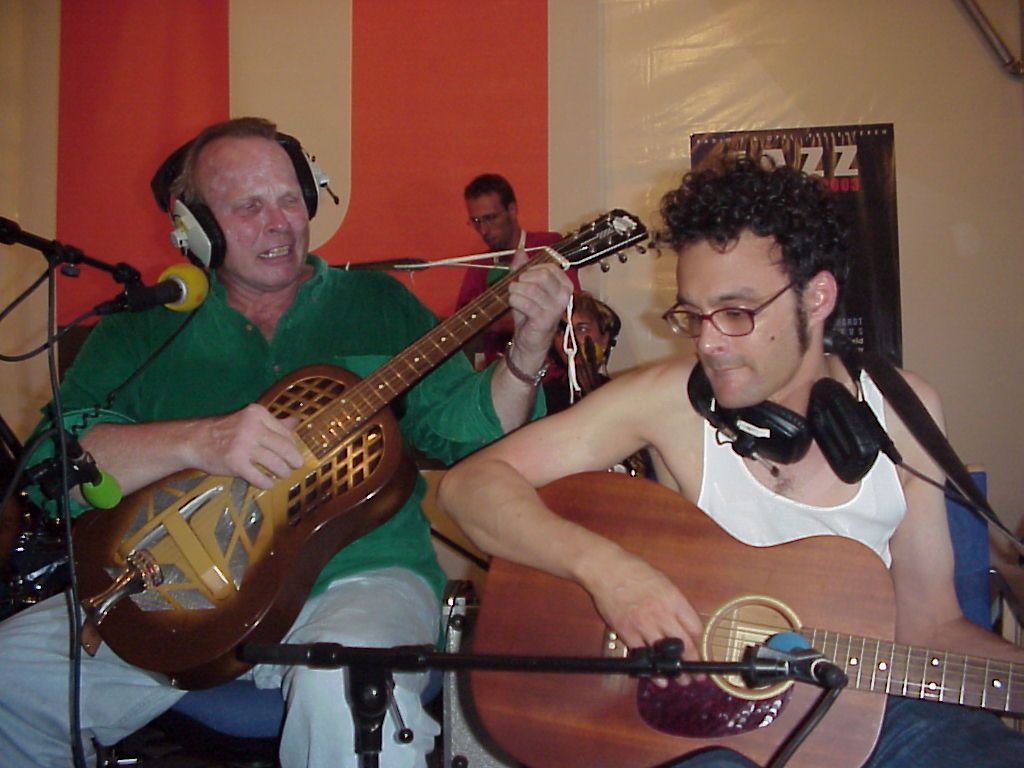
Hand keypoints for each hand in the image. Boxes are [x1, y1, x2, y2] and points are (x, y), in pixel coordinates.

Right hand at [191, 404, 302, 488]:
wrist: (194, 440)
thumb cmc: (225, 430)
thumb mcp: (248, 420)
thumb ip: (273, 423)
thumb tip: (296, 421)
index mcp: (257, 414)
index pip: (285, 433)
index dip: (293, 446)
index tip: (293, 453)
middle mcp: (252, 427)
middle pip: (285, 448)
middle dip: (294, 461)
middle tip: (296, 466)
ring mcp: (243, 446)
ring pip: (276, 464)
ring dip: (283, 472)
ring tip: (283, 474)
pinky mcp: (235, 463)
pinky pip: (260, 477)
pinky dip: (267, 483)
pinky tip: (268, 483)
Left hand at [506, 247, 572, 358]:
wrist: (530, 340)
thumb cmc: (530, 313)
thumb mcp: (526, 288)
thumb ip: (523, 269)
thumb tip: (520, 251)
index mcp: (564, 285)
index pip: (549, 267)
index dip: (531, 269)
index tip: (524, 278)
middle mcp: (564, 295)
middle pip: (541, 275)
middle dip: (523, 279)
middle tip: (516, 287)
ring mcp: (557, 308)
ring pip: (531, 288)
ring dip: (516, 291)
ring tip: (513, 296)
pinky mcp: (546, 319)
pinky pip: (526, 303)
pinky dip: (514, 301)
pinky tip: (513, 304)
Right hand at [582, 548, 704, 681]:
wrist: (606, 569)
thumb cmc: (633, 571)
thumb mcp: (662, 581)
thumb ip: (673, 602)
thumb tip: (681, 621)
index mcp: (673, 599)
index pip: (695, 627)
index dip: (698, 640)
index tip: (697, 647)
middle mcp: (661, 614)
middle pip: (685, 645)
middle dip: (693, 663)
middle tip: (697, 675)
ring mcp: (643, 624)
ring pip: (665, 655)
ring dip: (674, 671)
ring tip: (681, 681)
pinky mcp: (627, 632)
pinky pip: (642, 655)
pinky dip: (651, 669)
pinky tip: (657, 676)